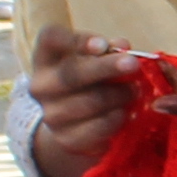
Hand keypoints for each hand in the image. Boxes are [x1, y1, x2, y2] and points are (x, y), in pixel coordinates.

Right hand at [26, 20, 139, 176]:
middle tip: (133, 64)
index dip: (75, 40)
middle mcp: (41, 86)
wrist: (75, 124)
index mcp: (45, 58)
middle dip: (106, 68)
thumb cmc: (89, 80)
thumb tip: (122, 45)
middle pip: (70, 74)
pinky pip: (97, 127)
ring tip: (135, 90)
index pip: (49, 38)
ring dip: (118, 95)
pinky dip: (117, 118)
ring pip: (89, 102)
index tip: (103, 45)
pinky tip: (126, 112)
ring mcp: (51, 114)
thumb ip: (108, 50)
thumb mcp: (94, 60)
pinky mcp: (66, 138)